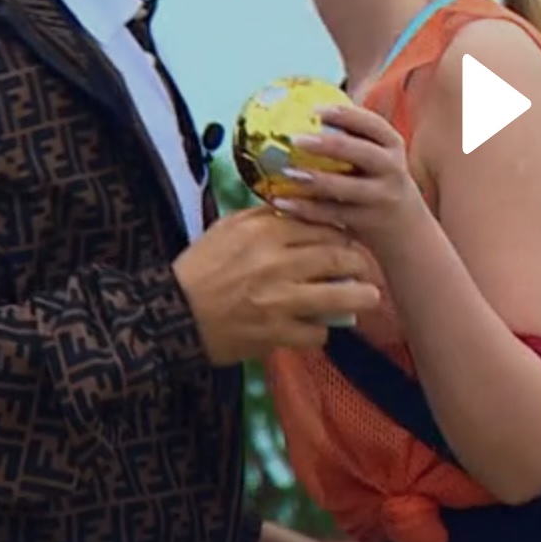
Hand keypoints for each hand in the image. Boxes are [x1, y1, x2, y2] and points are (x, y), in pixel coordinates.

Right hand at [172, 207, 381, 364]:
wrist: (172, 313)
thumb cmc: (199, 268)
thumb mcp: (227, 228)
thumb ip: (265, 216)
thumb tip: (301, 207)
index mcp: (265, 231)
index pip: (323, 225)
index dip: (343, 233)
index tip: (349, 240)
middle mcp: (277, 262)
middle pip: (340, 256)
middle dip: (359, 263)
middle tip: (364, 268)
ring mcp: (279, 299)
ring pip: (340, 295)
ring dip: (360, 297)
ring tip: (368, 298)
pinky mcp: (275, 333)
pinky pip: (317, 332)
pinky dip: (321, 331)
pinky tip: (317, 328)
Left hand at [269, 104, 429, 248]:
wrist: (407, 230)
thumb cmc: (377, 181)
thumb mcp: (377, 156)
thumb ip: (351, 136)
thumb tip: (300, 109)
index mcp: (392, 145)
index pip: (373, 124)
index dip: (346, 115)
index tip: (315, 109)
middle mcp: (392, 169)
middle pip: (363, 153)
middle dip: (331, 145)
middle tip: (296, 139)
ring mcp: (382, 197)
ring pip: (348, 188)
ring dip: (316, 180)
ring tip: (287, 172)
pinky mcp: (368, 223)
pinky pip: (333, 214)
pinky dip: (306, 208)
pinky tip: (280, 201)